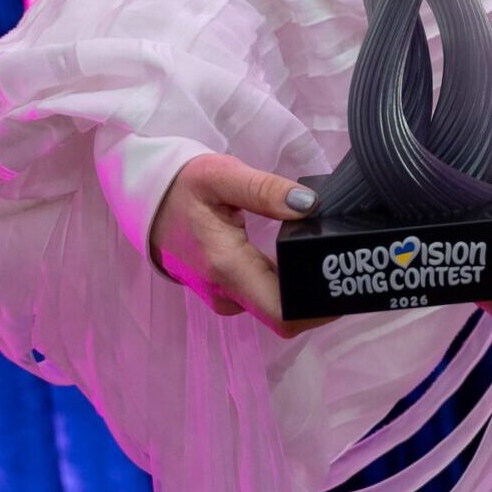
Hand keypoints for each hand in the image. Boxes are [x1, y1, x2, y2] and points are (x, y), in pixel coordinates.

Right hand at [146, 153, 327, 337]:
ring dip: (301, 289)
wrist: (145, 200)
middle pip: (284, 313)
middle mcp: (226, 293)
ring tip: (328, 258)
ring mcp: (224, 296)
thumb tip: (309, 206)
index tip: (345, 284)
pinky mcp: (225, 291)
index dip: (319, 310)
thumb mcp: (220, 175)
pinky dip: (284, 283)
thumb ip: (265, 190)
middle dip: (318, 296)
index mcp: (228, 269)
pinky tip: (299, 258)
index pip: (283, 315)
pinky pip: (262, 296)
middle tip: (347, 263)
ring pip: (274, 305)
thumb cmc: (179, 187)